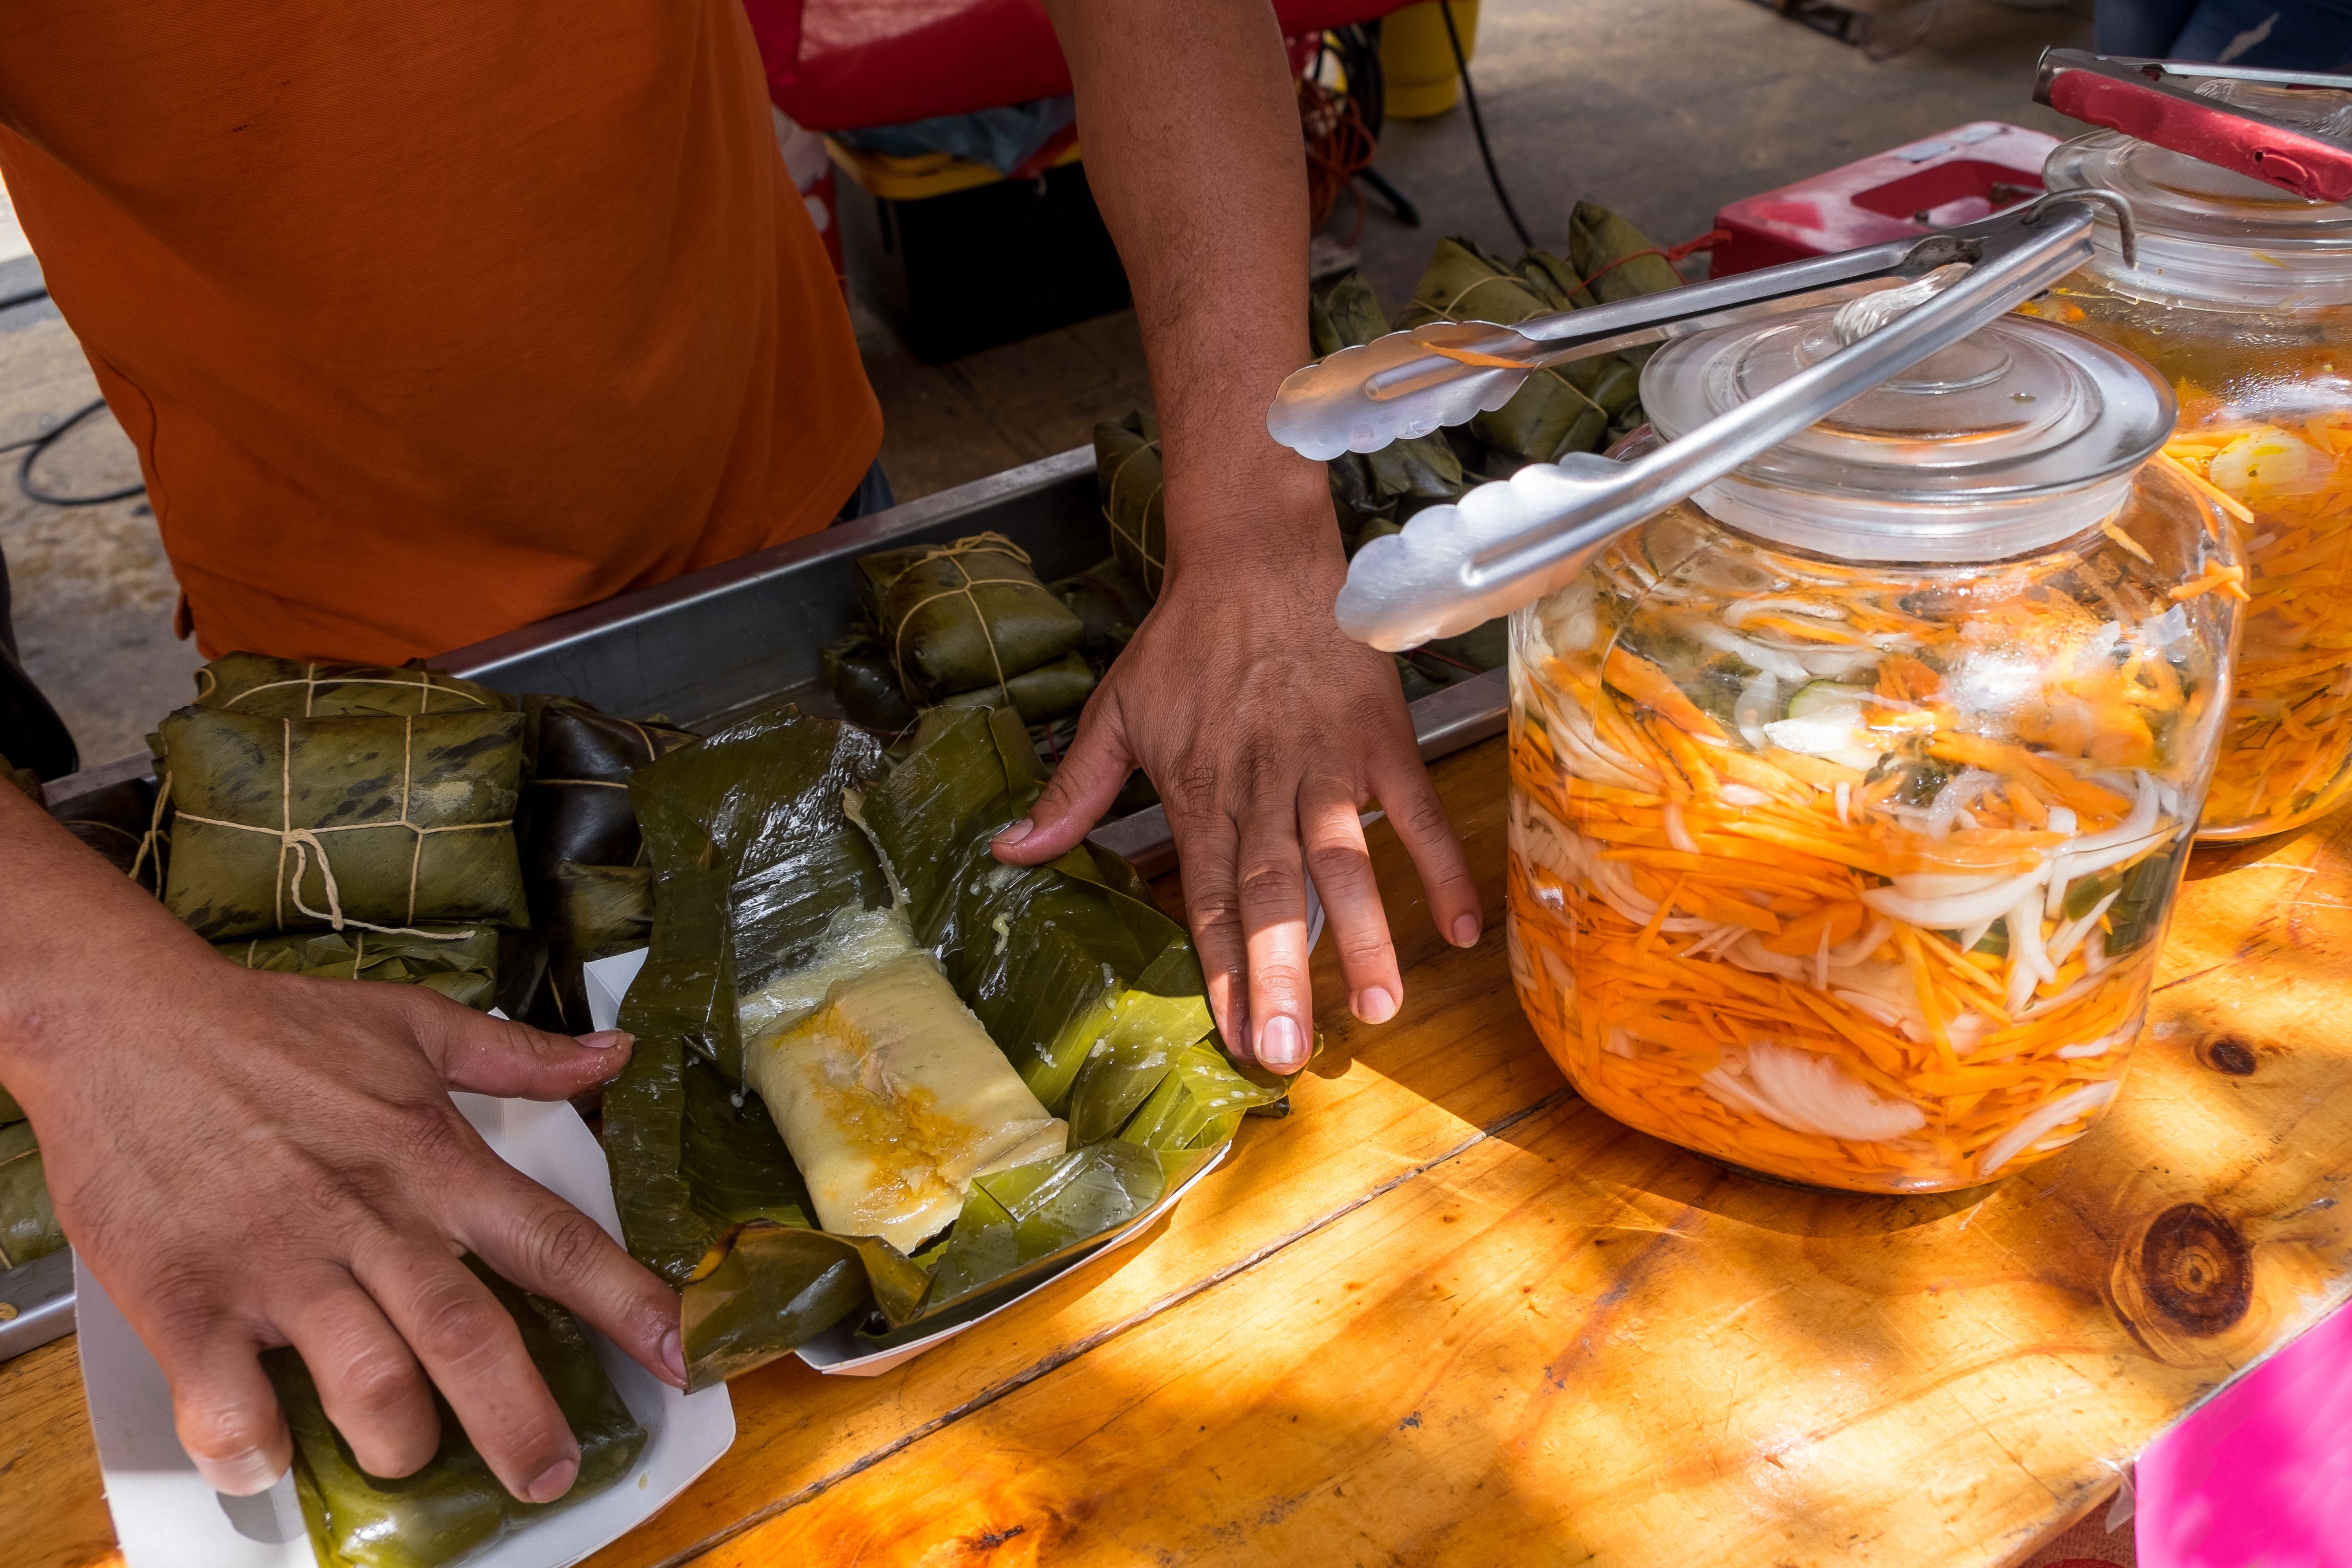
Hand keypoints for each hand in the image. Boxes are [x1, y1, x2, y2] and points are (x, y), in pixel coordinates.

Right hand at [0, 828, 682, 1502]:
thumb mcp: (410, 1023)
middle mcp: (369, 1220)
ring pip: (366, 1379)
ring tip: (409, 1456)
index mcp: (431, 1161)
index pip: (552, 1241)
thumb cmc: (269, 1029)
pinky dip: (253, 1447)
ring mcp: (279, 1265)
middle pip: (468, 1334)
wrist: (125, 1022)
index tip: (681, 1355)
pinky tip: (269, 1458)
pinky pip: (230, 1401)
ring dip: (398, 1437)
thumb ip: (517, 1056)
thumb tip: (614, 1055)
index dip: (627, 1302)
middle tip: (550, 1474)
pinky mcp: (189, 1299)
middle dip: (519, 1416)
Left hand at [992, 474, 1482, 1071]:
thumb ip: (1073, 792)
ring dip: (1362, 938)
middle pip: (1271, 897)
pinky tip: (1461, 929)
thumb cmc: (1187, 639)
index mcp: (1199, 794)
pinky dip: (1441, 867)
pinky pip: (1416, 812)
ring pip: (1343, 864)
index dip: (1221, 972)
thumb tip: (1009, 853)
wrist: (1257, 555)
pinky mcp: (1379, 739)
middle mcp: (1263, 791)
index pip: (1208, 900)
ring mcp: (1326, 768)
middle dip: (1279, 977)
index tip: (1235, 1040)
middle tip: (1291, 1052)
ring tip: (1379, 1008)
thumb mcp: (1116, 711)